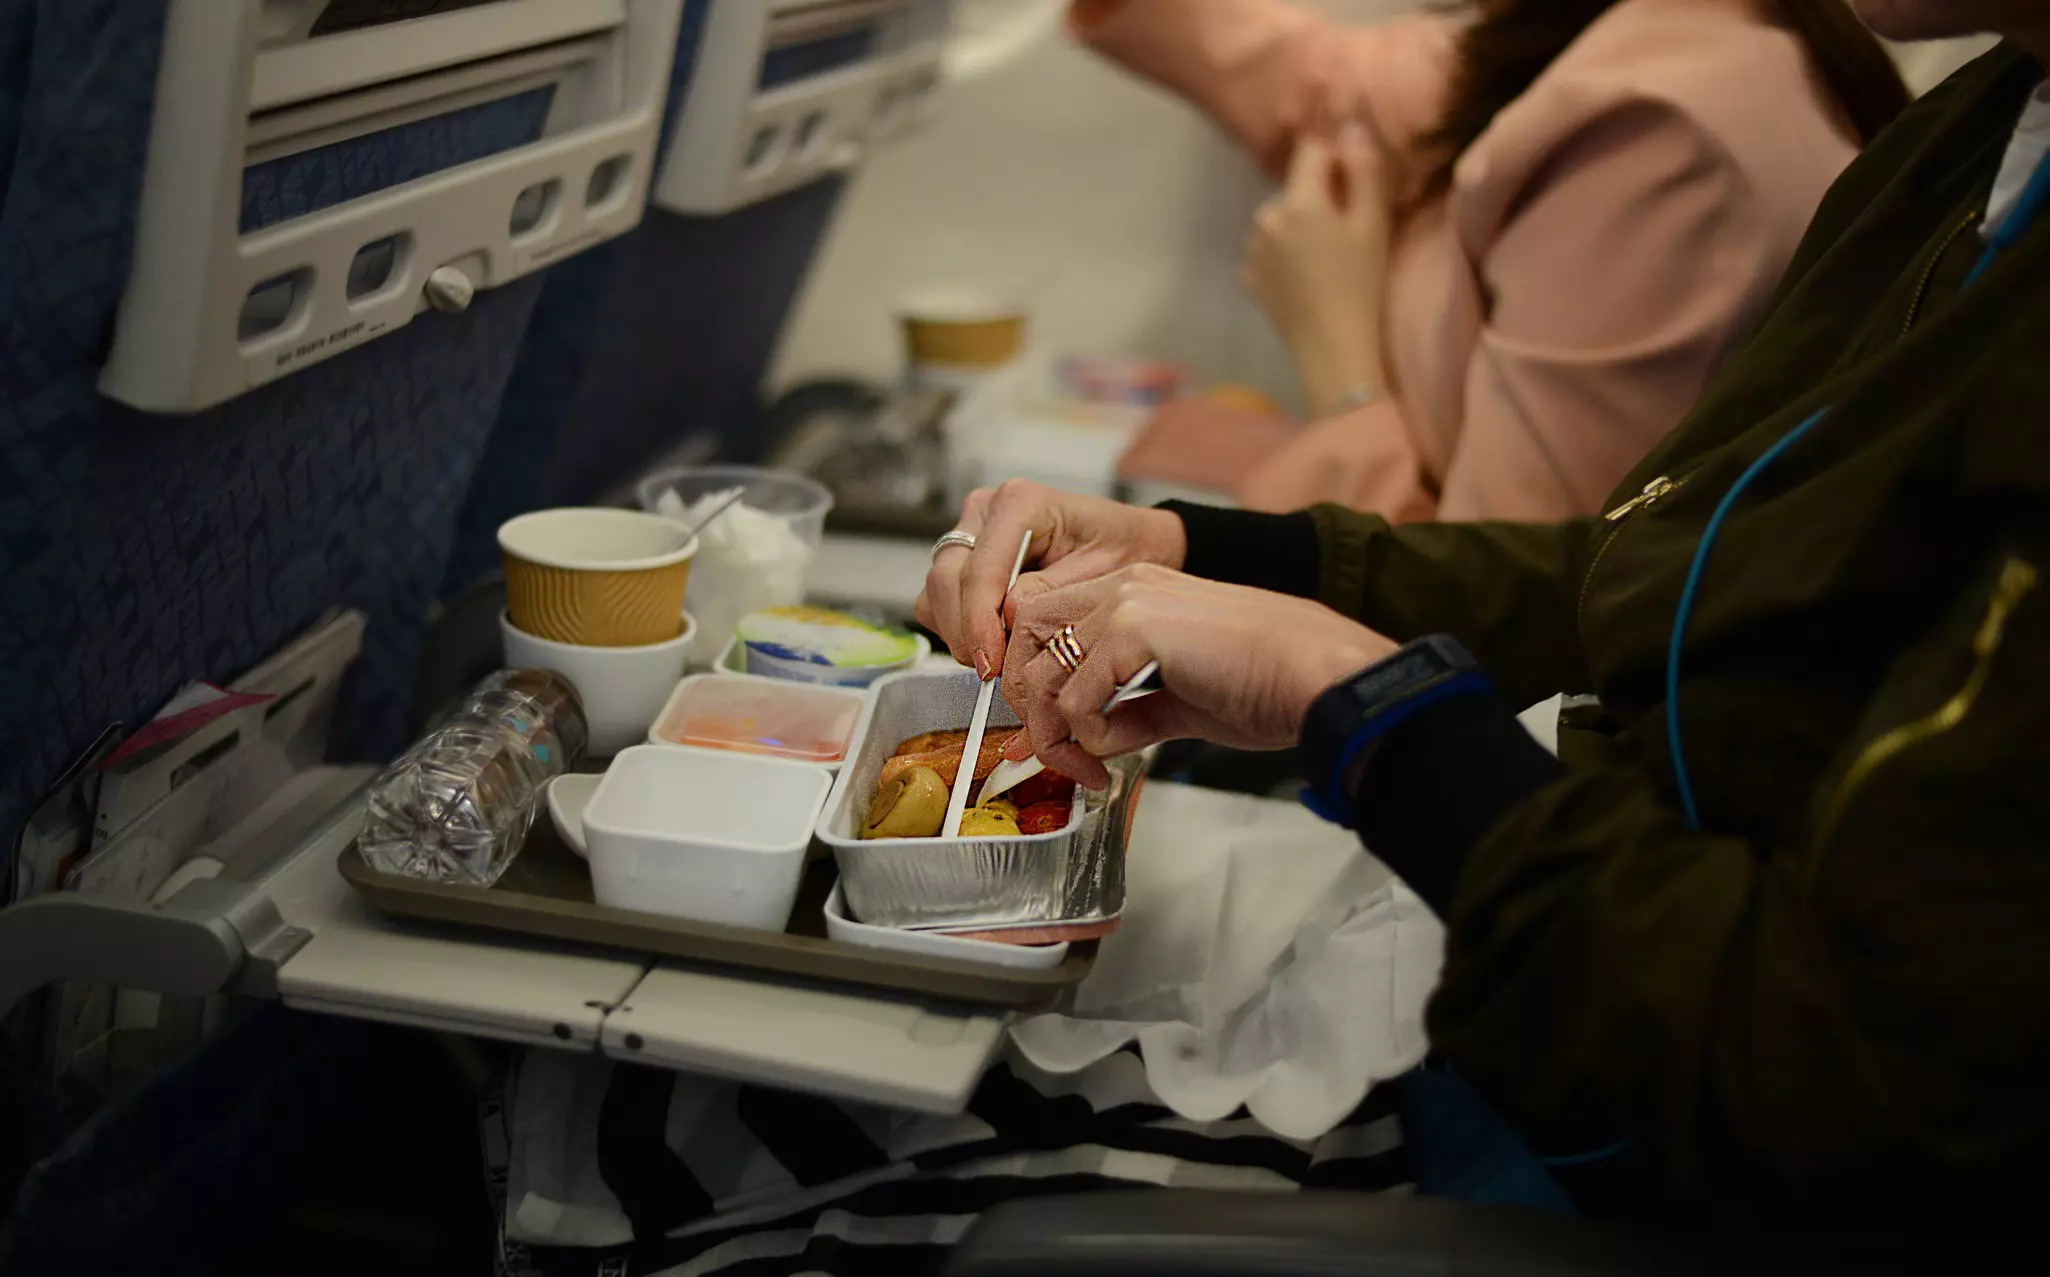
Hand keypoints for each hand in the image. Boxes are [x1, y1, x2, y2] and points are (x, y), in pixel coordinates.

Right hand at [914, 480, 1186, 678]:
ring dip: (959, 634)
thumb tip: (1005, 615)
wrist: (1131, 543)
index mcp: (1020, 503)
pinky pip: (938, 602)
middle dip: (966, 633)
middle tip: (996, 671)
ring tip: (1001, 656)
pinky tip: (994, 641)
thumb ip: (1050, 593)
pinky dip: (958, 629)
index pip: (979, 570)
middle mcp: (986, 511)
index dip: (978, 623)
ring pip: (935, 594)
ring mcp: (970, 534)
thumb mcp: (1104, 572)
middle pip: (946, 580)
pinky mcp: (963, 560)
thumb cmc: (1124, 549)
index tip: (991, 664)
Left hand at [1002, 565, 1395, 787]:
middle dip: (1030, 703)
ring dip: (1056, 733)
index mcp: (1136, 591)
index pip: (1046, 623)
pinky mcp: (1135, 629)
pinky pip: (1075, 697)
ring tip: (1090, 769)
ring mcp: (1126, 602)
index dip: (1036, 679)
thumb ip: (1129, 710)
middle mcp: (1123, 585)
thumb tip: (1088, 740)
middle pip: (1026, 636)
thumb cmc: (1269, 687)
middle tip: (1059, 756)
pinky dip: (1088, 737)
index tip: (1053, 735)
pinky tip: (1120, 754)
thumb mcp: (1181, 700)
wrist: (1316, 679)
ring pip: (1043, 671)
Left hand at [1243, 123, 1391, 416]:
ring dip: (1300, 227)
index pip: (1311, 150)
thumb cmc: (1361, 285)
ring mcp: (1252, 249)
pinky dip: (1285, 255)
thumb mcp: (1373, 225)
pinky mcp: (1248, 277)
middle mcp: (1265, 218)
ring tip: (1325, 262)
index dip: (1336, 161)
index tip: (1355, 190)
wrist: (1333, 349)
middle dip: (1319, 199)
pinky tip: (1306, 279)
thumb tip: (1351, 127)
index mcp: (1298, 201)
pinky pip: (1269, 249)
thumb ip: (1364, 170)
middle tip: (1346, 235)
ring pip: (1281, 219)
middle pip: (1295, 188)